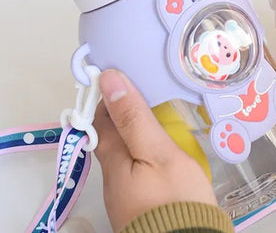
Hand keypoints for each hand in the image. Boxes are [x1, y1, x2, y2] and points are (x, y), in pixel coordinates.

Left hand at [93, 69, 216, 231]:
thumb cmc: (175, 198)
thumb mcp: (159, 153)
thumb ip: (135, 118)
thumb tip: (109, 79)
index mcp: (113, 161)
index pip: (100, 119)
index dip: (109, 95)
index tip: (125, 75)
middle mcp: (113, 177)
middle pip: (113, 136)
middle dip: (126, 112)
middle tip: (151, 91)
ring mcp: (127, 192)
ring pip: (127, 152)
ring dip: (139, 131)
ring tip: (163, 113)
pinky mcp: (142, 201)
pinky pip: (139, 167)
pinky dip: (147, 150)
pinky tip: (167, 146)